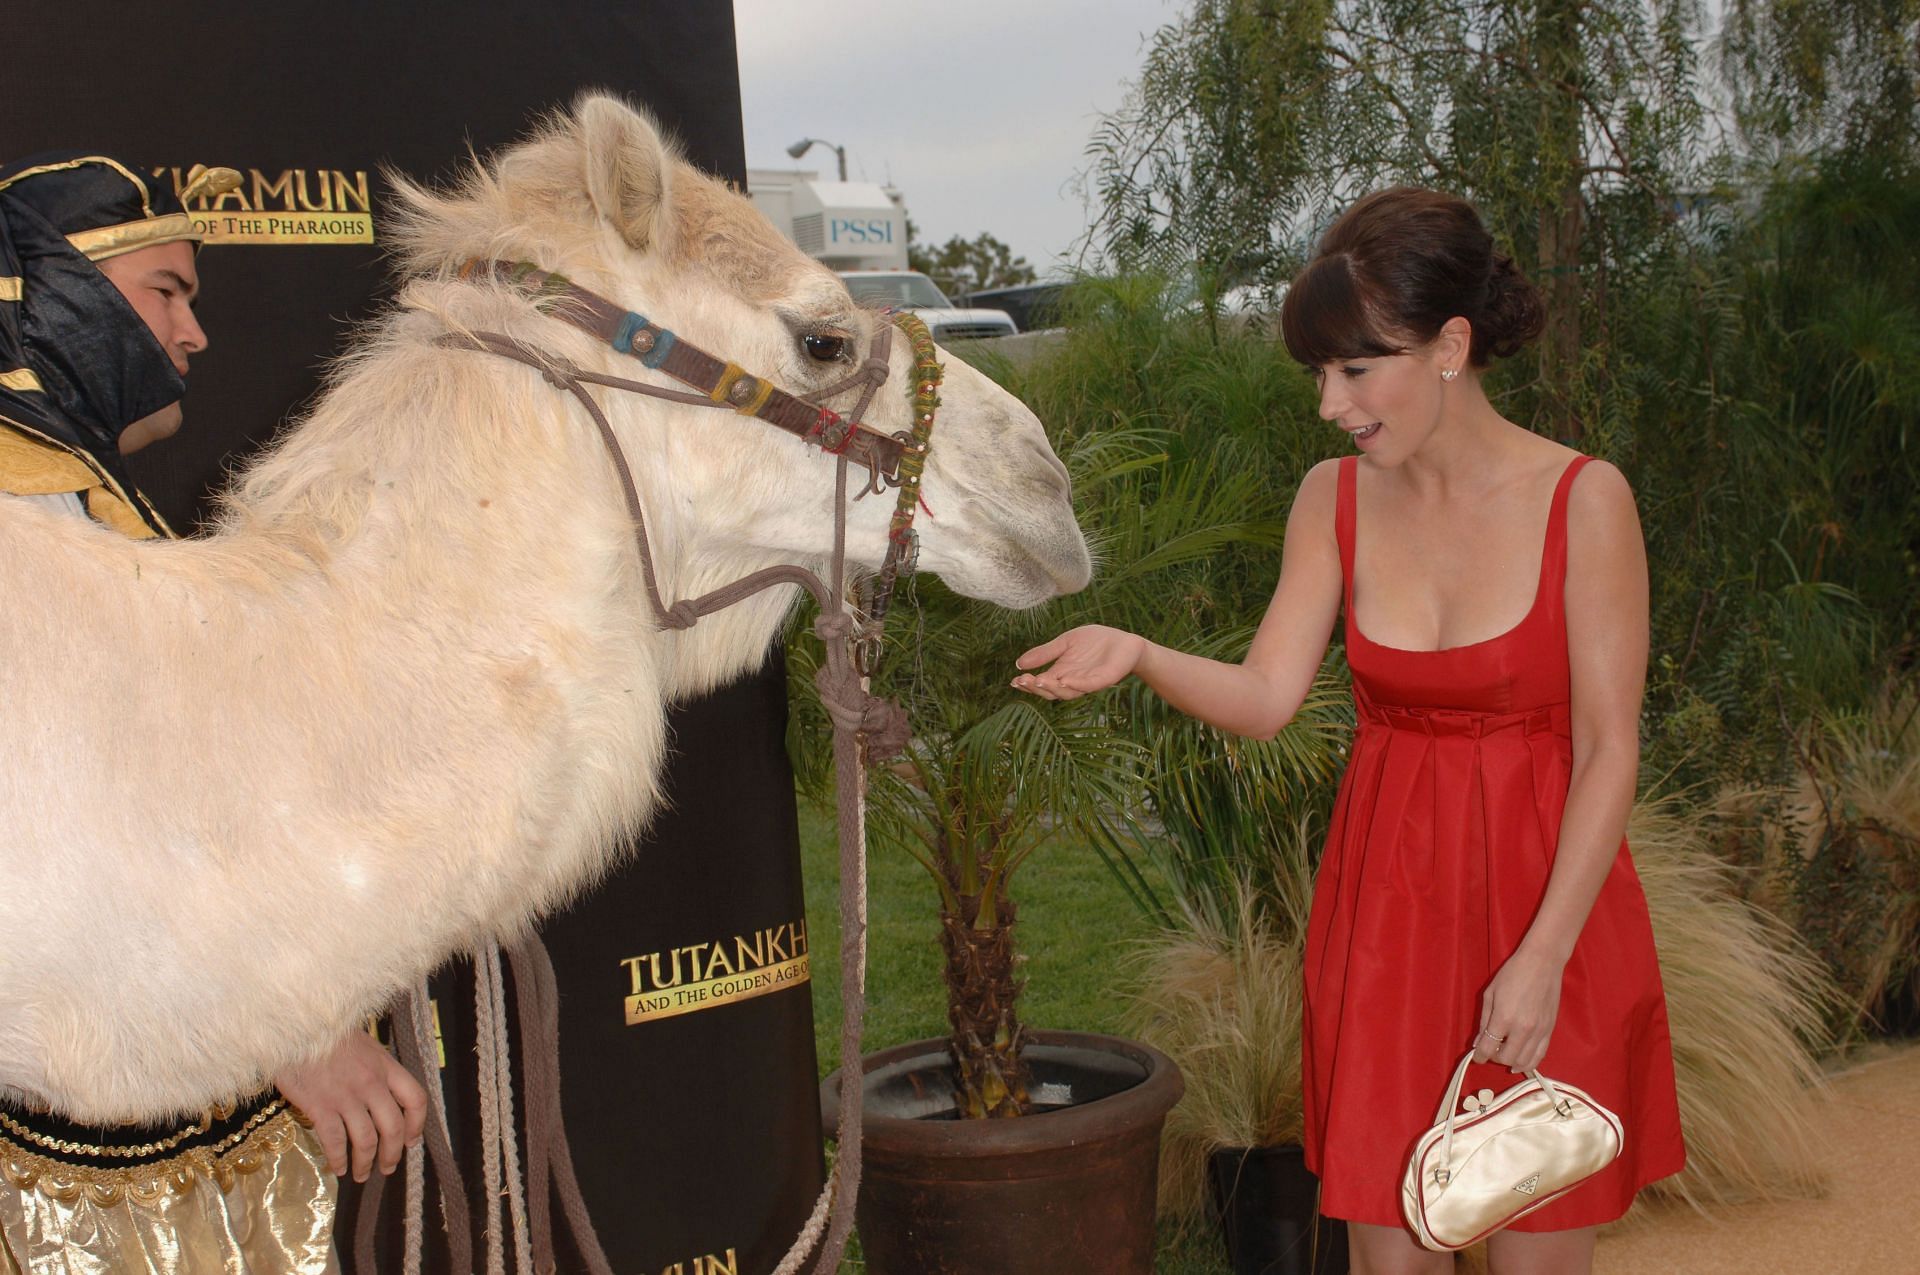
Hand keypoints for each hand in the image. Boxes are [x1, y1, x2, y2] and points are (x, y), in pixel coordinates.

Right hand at [275, 1029, 428, 1181]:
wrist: (296, 1026)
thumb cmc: (327, 1032)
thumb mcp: (363, 1044)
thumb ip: (374, 1067)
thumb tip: (380, 1091)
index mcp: (386, 1066)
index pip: (416, 1099)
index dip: (417, 1124)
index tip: (412, 1140)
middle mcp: (371, 1084)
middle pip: (393, 1127)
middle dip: (393, 1153)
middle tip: (388, 1168)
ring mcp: (346, 1096)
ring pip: (365, 1140)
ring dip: (365, 1162)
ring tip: (361, 1174)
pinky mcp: (320, 1106)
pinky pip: (335, 1141)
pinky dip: (338, 1159)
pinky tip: (338, 1168)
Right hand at [1012, 626, 1147, 700]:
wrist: (1124, 641)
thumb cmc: (1095, 642)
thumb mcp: (1065, 643)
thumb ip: (1045, 653)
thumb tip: (1018, 663)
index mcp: (1061, 673)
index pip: (1041, 684)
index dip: (1028, 684)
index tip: (1014, 680)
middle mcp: (1072, 682)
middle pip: (1051, 692)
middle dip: (1036, 688)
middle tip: (1023, 681)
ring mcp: (1088, 683)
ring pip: (1067, 693)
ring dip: (1053, 688)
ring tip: (1039, 681)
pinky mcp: (1104, 680)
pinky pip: (1089, 686)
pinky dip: (1077, 685)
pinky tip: (1065, 680)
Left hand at [1473, 947, 1564, 1073]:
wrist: (1542, 963)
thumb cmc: (1512, 974)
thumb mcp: (1490, 994)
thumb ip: (1484, 1021)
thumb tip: (1478, 1042)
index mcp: (1504, 1018)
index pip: (1488, 1048)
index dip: (1479, 1056)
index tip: (1476, 1057)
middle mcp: (1522, 1029)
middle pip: (1506, 1058)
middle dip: (1494, 1058)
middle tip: (1490, 1050)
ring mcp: (1539, 1031)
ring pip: (1524, 1061)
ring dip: (1511, 1062)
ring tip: (1505, 1056)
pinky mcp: (1550, 1030)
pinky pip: (1540, 1055)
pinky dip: (1529, 1062)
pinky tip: (1521, 1061)